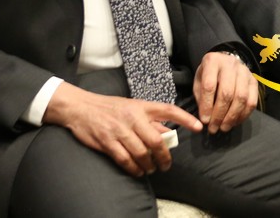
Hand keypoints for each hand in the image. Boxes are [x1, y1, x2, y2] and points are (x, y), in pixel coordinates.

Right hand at [43, 82, 201, 176]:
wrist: (81, 108)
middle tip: (166, 165)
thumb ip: (150, 120)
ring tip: (151, 169)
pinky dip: (134, 169)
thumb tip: (168, 134)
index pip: (168, 110)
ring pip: (141, 153)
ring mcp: (119, 130)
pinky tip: (137, 171)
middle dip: (164, 156)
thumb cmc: (110, 108)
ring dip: (149, 165)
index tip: (198, 126)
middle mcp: (132, 117)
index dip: (185, 118)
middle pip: (156, 140)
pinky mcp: (107, 142)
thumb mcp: (133, 107)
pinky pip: (125, 160)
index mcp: (142, 106)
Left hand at [193, 51, 258, 133]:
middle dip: (220, 114)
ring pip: (241, 98)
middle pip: (227, 93)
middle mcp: (230, 64)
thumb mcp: (199, 81)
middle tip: (214, 128)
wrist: (224, 62)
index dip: (207, 105)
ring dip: (232, 117)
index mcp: (213, 61)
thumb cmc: (209, 75)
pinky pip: (252, 101)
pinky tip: (235, 122)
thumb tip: (206, 119)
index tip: (204, 120)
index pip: (210, 85)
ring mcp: (245, 72)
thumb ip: (201, 98)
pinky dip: (244, 115)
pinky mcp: (254, 81)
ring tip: (224, 127)